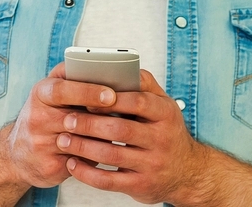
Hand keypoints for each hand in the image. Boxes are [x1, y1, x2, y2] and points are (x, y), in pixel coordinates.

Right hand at [0, 63, 118, 187]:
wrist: (18, 154)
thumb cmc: (46, 115)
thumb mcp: (53, 90)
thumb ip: (75, 78)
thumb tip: (112, 73)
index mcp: (41, 93)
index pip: (63, 90)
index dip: (88, 92)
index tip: (111, 94)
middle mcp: (36, 118)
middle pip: (74, 118)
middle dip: (102, 118)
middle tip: (126, 115)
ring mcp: (40, 144)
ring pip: (81, 142)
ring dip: (104, 138)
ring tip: (126, 132)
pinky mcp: (48, 167)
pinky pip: (81, 161)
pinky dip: (97, 156)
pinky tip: (112, 152)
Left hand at [57, 70, 208, 204]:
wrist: (188, 172)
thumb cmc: (168, 133)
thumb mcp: (165, 106)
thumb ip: (146, 86)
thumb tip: (122, 66)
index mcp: (166, 113)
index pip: (138, 102)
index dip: (110, 100)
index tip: (87, 99)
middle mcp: (161, 139)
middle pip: (120, 129)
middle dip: (88, 124)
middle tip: (67, 120)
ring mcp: (152, 164)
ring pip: (111, 155)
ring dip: (82, 147)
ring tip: (63, 140)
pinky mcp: (141, 185)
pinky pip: (108, 181)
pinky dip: (86, 173)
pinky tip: (73, 164)